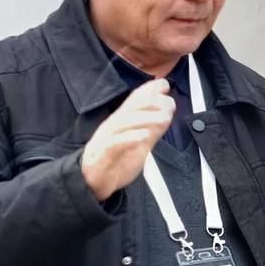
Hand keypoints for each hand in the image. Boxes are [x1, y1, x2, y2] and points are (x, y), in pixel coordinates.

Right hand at [80, 79, 175, 200]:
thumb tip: (168, 111)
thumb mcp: (140, 140)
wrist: (94, 180)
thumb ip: (152, 127)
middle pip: (130, 108)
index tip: (164, 85)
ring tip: (165, 118)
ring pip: (124, 123)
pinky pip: (115, 144)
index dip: (148, 90)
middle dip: (151, 102)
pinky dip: (130, 138)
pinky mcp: (104, 154)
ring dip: (146, 118)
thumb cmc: (118, 157)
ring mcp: (108, 138)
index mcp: (122, 120)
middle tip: (170, 105)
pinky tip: (144, 136)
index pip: (134, 100)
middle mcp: (114, 125)